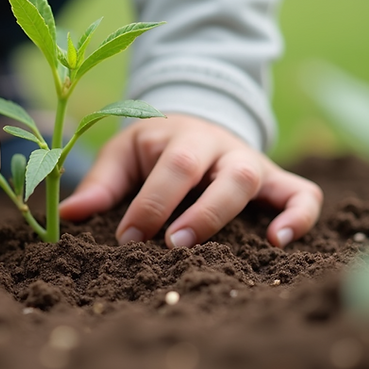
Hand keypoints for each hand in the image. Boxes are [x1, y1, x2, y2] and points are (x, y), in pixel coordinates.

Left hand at [59, 114, 321, 247]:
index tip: (126, 239)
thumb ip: (100, 184)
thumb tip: (66, 215)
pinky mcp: (275, 180)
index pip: (170, 168)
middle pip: (218, 173)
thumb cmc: (155, 144)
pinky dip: (298, 216)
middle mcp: (219, 147)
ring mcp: (251, 163)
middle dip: (197, 213)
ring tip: (211, 251)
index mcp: (179, 137)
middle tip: (170, 246)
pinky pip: (303, 193)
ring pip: (253, 181)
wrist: (199, 116)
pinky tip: (280, 243)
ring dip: (231, 215)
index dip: (150, 205)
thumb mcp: (124, 152)